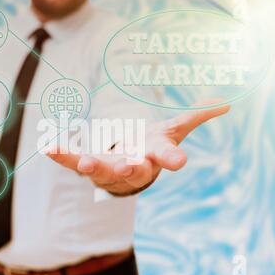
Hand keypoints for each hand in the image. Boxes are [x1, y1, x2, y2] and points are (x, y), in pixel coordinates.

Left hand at [47, 103, 229, 195]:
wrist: (128, 166)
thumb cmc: (151, 146)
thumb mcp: (173, 130)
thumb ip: (196, 116)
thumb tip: (225, 103)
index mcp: (154, 155)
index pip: (166, 157)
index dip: (172, 159)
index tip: (180, 162)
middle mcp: (132, 166)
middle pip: (134, 170)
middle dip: (133, 168)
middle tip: (131, 164)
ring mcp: (109, 168)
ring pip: (102, 171)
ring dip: (94, 167)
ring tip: (84, 162)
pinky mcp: (89, 165)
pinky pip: (74, 162)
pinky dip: (63, 156)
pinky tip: (49, 149)